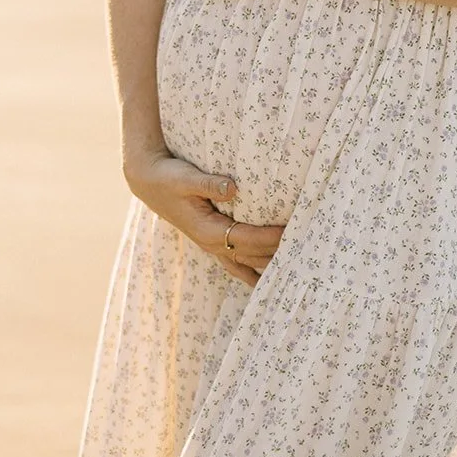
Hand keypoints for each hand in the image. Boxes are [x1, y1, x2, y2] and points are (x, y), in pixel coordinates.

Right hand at [123, 145, 284, 288]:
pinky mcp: (213, 240)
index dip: (270, 237)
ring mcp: (212, 245)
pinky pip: (237, 262)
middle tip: (306, 249)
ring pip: (246, 263)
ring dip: (269, 264)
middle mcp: (212, 243)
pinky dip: (254, 269)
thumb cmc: (169, 178)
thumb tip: (233, 188)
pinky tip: (267, 277)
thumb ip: (209, 184)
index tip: (291, 232)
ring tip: (296, 268)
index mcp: (208, 231)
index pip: (246, 239)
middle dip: (277, 252)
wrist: (149, 182)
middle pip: (252, 255)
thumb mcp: (186, 178)